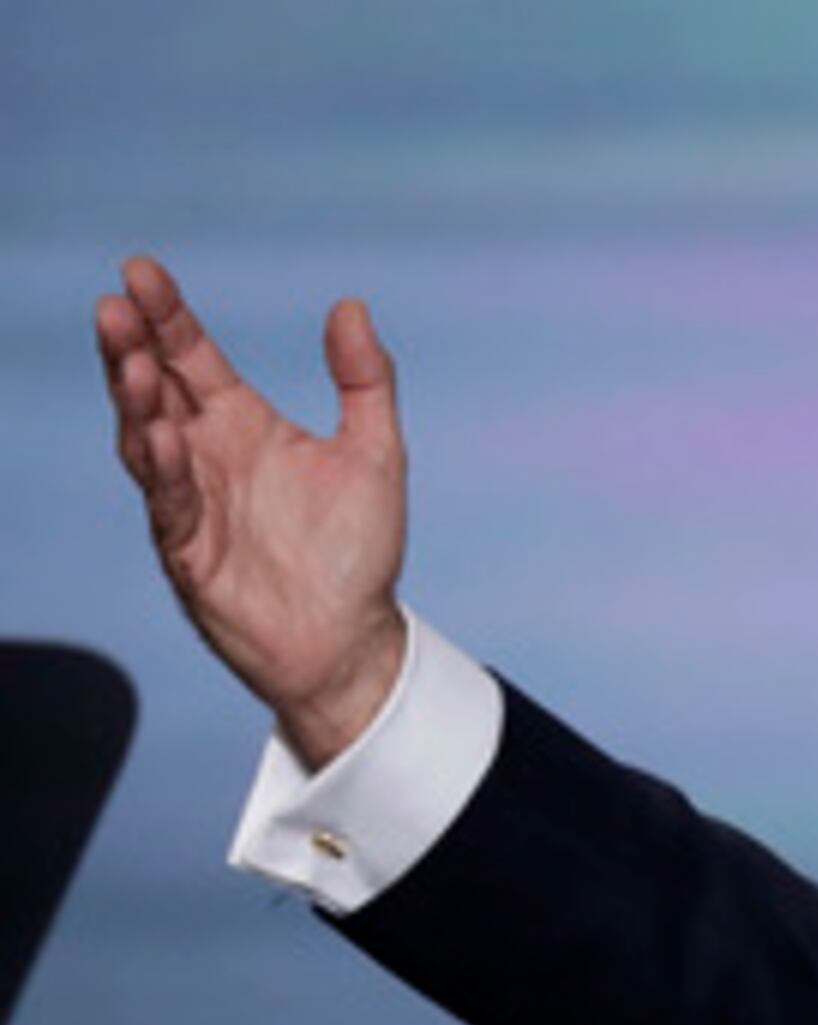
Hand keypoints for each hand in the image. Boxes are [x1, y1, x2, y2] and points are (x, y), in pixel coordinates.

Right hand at [95, 255, 410, 764]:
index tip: (142, 269)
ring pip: (146, 440)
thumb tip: (350, 305)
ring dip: (136, 402)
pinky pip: (169, 504)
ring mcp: (190, 500)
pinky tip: (164, 435)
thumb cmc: (358, 550)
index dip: (167, 314)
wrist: (353, 640)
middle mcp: (206, 454)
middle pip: (154, 388)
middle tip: (117, 306)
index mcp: (242, 423)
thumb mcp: (376, 454)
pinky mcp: (188, 551)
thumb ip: (365, 381)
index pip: (191, 356)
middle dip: (132, 348)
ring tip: (132, 361)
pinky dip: (165, 469)